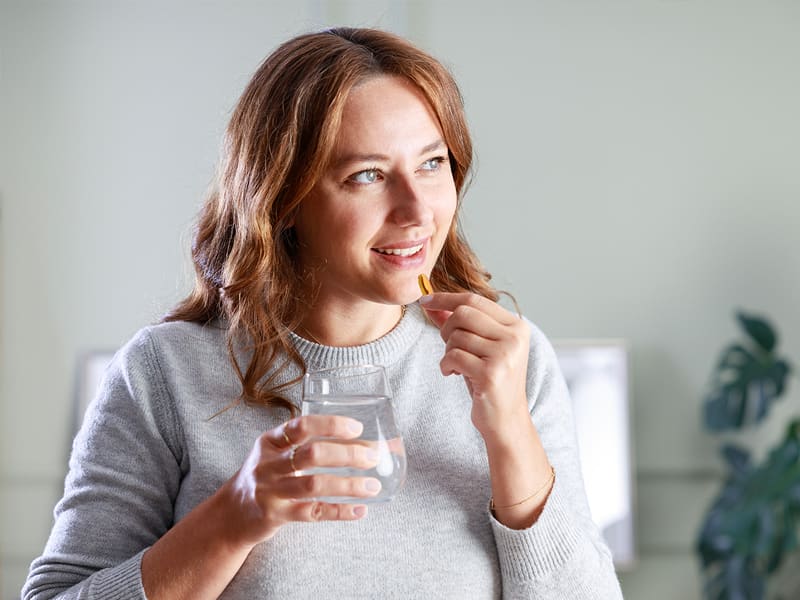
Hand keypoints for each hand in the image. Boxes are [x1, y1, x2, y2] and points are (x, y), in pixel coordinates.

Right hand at [217, 415, 380, 547]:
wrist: (230, 514)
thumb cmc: (264, 477)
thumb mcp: (275, 453)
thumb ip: (308, 445)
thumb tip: (363, 442)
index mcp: (270, 441)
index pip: (301, 425)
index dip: (330, 425)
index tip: (356, 427)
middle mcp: (268, 464)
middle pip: (311, 454)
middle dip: (347, 454)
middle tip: (373, 457)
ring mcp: (270, 491)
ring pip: (314, 485)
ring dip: (348, 485)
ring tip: (373, 486)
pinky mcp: (274, 516)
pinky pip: (311, 513)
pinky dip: (339, 511)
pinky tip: (359, 509)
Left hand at [420, 292, 530, 440]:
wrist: (506, 420)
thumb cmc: (490, 382)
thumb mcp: (477, 348)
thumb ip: (458, 324)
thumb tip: (431, 301)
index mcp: (516, 326)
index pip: (475, 299)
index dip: (446, 298)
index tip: (425, 300)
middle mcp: (514, 337)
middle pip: (463, 313)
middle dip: (446, 328)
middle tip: (448, 345)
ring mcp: (504, 355)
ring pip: (457, 336)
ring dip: (447, 351)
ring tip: (456, 365)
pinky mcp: (491, 374)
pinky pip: (453, 356)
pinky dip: (445, 365)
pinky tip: (452, 373)